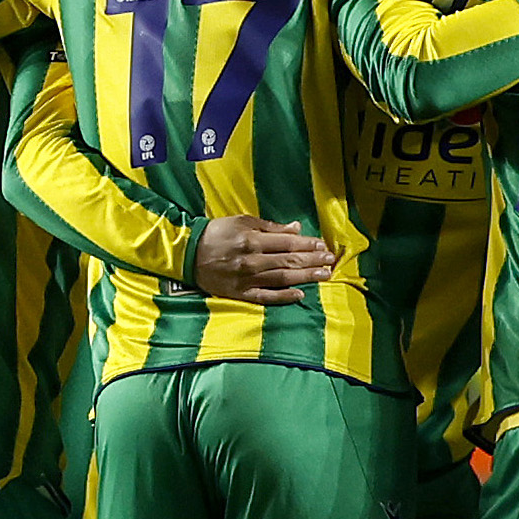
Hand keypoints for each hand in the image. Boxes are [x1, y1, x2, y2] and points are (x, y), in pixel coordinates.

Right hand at [192, 217, 338, 304]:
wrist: (187, 253)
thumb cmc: (216, 234)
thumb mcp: (241, 222)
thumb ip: (270, 227)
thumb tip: (296, 228)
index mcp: (253, 240)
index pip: (288, 243)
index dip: (308, 245)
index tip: (323, 246)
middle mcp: (252, 261)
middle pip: (289, 261)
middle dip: (313, 260)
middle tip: (331, 261)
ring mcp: (247, 279)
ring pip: (283, 279)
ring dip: (306, 277)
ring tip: (325, 275)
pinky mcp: (240, 294)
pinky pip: (266, 297)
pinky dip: (284, 297)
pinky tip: (301, 295)